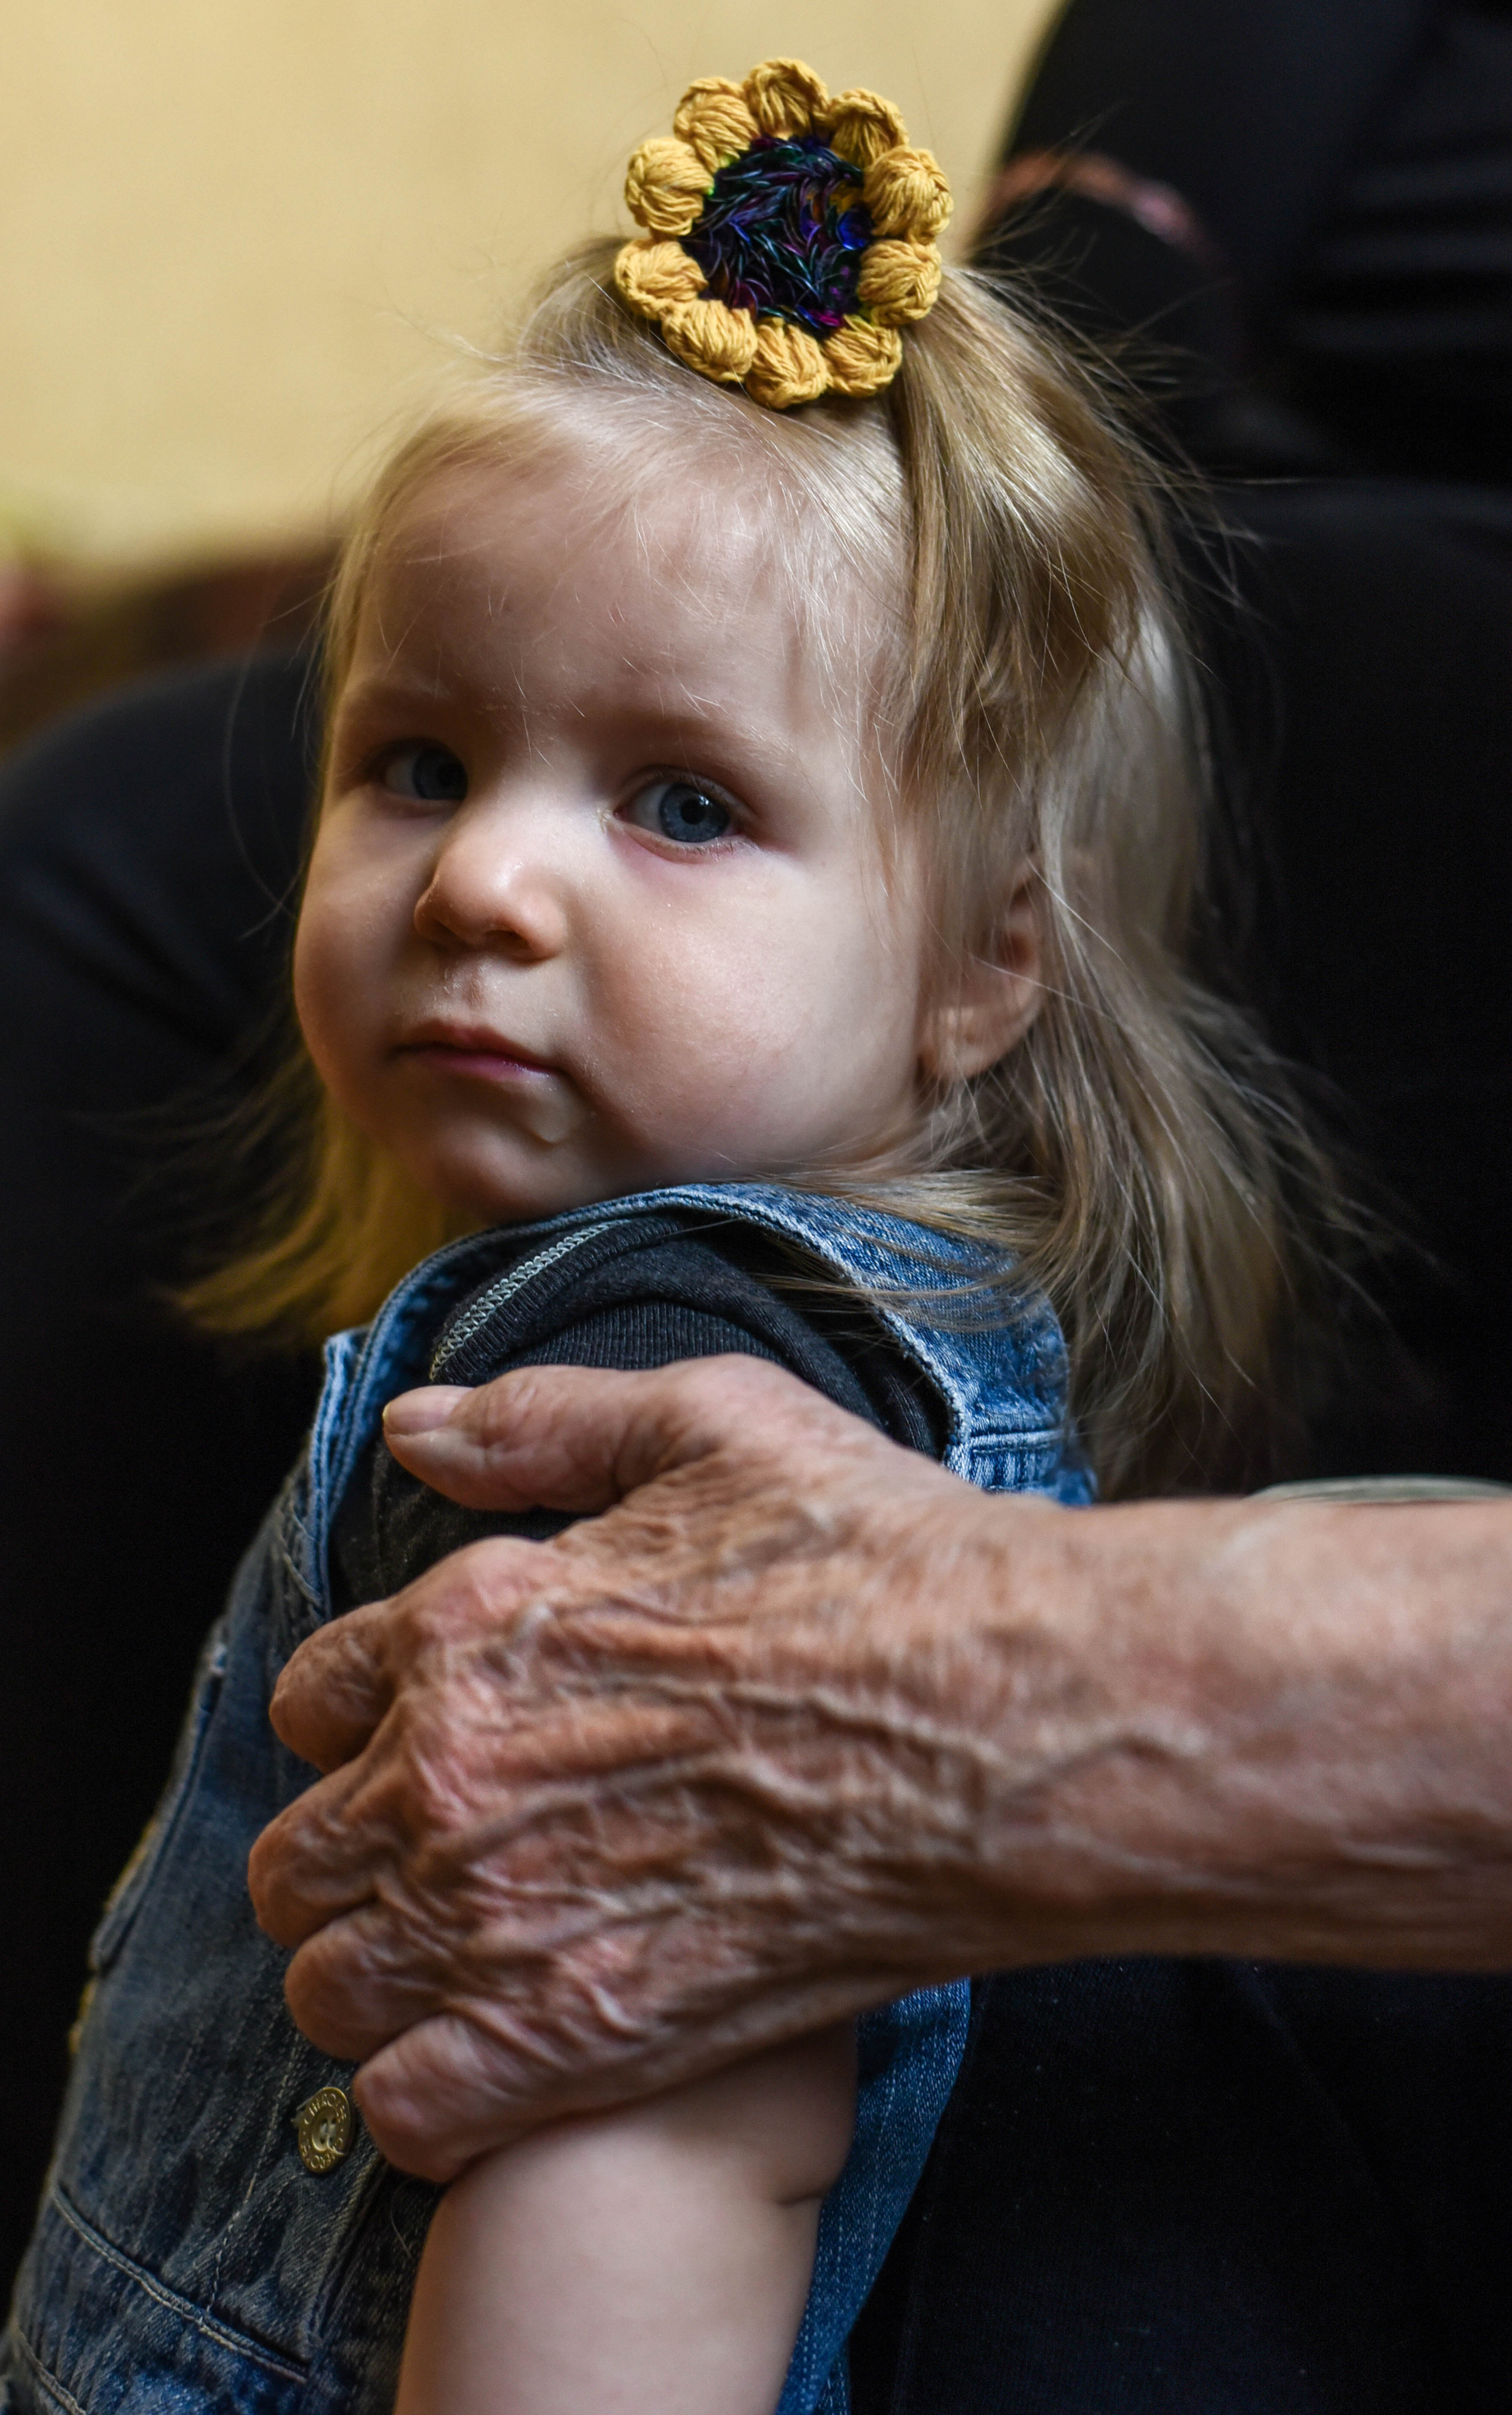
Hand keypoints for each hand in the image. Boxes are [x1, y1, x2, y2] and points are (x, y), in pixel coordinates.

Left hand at [249, 1359, 1030, 2178]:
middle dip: (349, 1857)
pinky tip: (501, 2056)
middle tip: (443, 1861)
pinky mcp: (578, 2042)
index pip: (309, 1696)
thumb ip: (543, 1423)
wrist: (1011, 1726)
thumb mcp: (715, 1424)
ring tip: (463, 1968)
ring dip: (378, 1979)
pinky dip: (432, 2095)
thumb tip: (415, 1426)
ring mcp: (505, 1918)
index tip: (422, 1737)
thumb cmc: (882, 1566)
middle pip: (295, 1858)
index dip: (360, 1718)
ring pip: (328, 1990)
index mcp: (470, 1626)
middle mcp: (453, 1774)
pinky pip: (407, 2110)